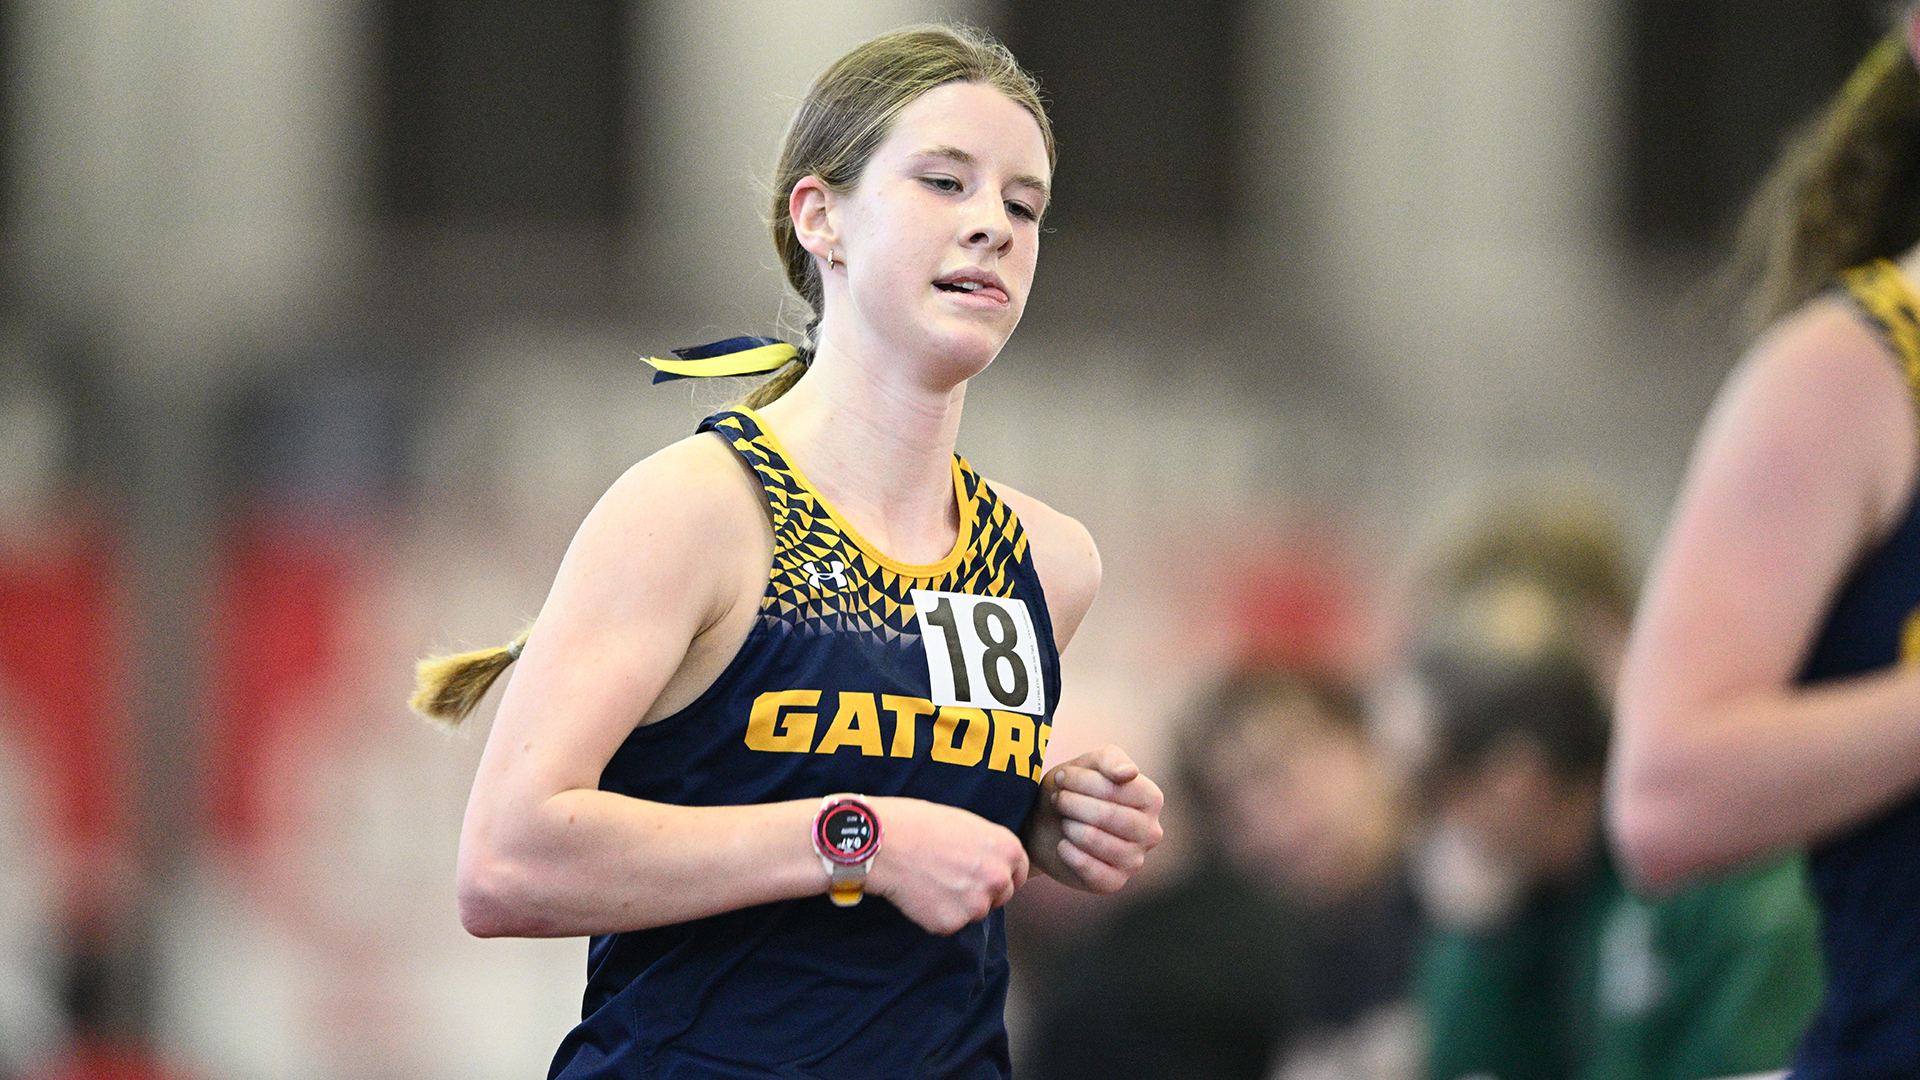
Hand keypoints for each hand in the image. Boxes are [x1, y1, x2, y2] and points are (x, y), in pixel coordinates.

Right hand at [863, 797, 1029, 935]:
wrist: (884, 842)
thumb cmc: (919, 824)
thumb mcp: (966, 823)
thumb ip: (987, 847)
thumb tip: (992, 863)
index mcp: (1007, 849)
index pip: (1020, 872)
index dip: (1003, 874)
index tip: (988, 876)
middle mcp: (998, 878)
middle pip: (1002, 896)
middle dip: (982, 891)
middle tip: (952, 878)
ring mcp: (976, 904)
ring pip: (975, 912)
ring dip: (958, 904)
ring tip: (931, 881)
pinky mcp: (951, 923)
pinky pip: (949, 924)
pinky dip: (935, 914)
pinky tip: (920, 893)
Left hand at [1027, 746, 1164, 892]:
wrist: (1047, 826)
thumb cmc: (1074, 790)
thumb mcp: (1089, 764)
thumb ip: (1110, 759)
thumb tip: (1128, 773)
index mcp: (1152, 799)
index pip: (1115, 787)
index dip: (1081, 781)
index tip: (1062, 777)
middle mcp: (1151, 832)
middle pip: (1105, 814)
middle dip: (1072, 803)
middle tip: (1058, 799)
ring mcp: (1135, 860)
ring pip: (1094, 839)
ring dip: (1069, 826)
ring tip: (1063, 820)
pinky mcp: (1114, 883)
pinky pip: (1089, 869)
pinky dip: (1068, 853)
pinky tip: (1063, 845)